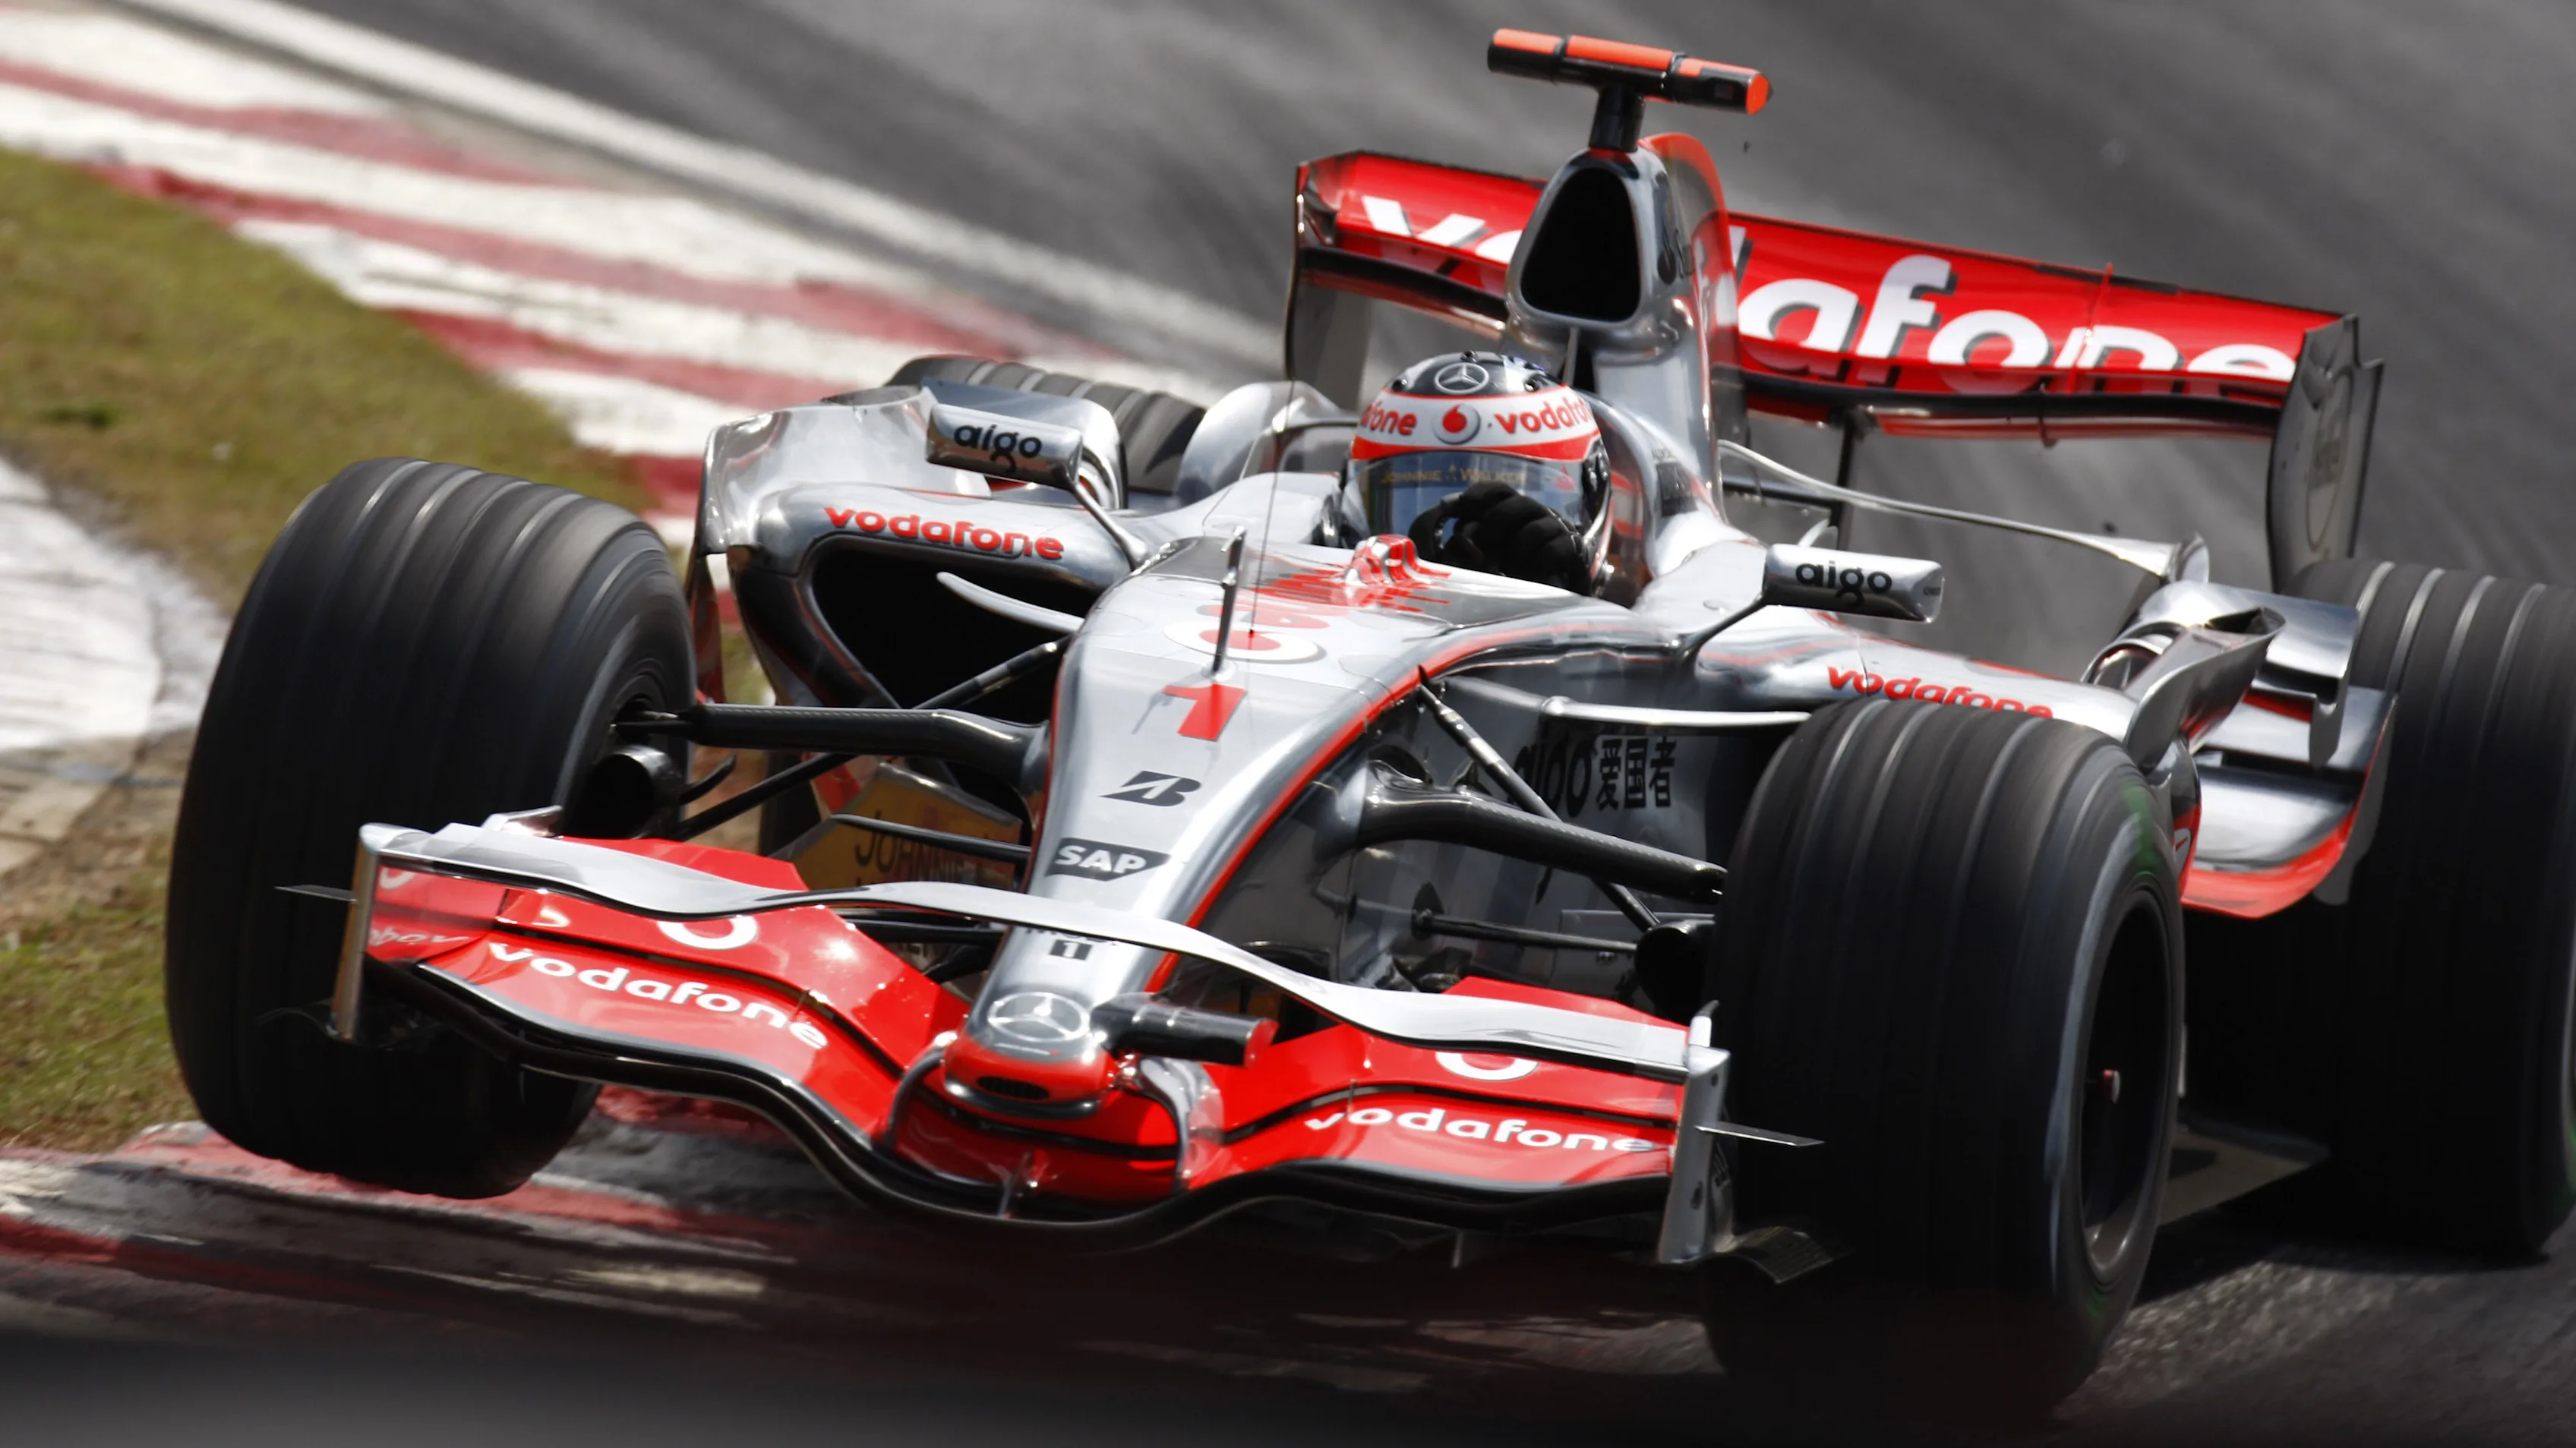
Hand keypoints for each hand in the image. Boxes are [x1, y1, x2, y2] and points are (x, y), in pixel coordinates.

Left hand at [1405, 481, 1588, 592]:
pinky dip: (1539, 563)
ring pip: (1537, 528)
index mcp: (1516, 514)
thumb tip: (1444, 508)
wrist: (1557, 606)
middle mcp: (1538, 516)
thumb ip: (1469, 537)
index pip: (1501, 490)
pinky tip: (1533, 577)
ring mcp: (1558, 531)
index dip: (1482, 492)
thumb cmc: (1514, 581)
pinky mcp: (1574, 551)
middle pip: (1519, 502)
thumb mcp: (1486, 558)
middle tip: (1485, 542)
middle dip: (1498, 520)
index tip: (1464, 503)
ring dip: (1519, 550)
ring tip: (1510, 571)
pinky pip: (1553, 550)